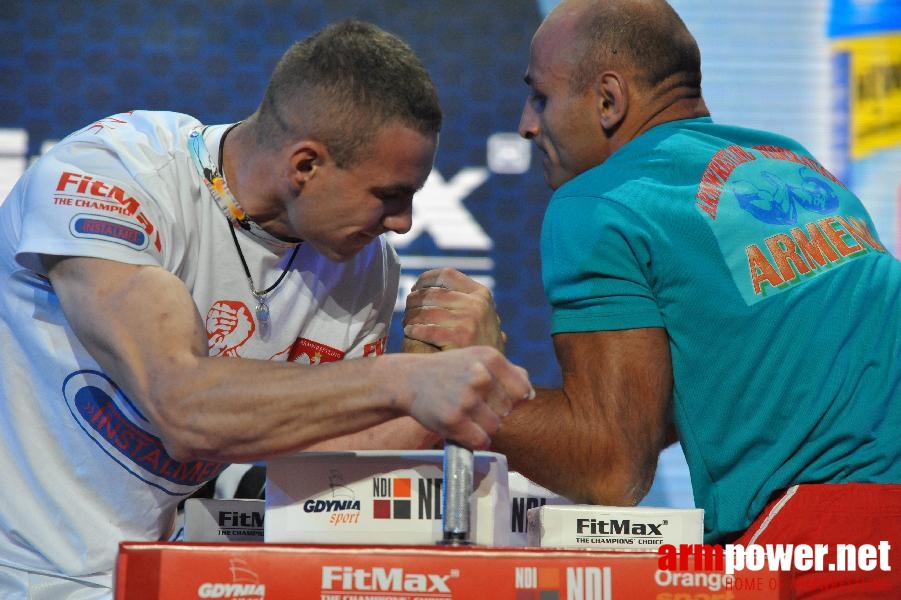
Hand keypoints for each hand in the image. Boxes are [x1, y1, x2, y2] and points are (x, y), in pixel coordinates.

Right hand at [402, 346, 533, 449]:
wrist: (409, 379)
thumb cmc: (450, 370)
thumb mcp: (478, 358)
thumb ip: (509, 372)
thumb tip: (530, 395)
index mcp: (491, 358)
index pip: (522, 391)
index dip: (511, 399)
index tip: (494, 397)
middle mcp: (481, 377)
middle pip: (508, 411)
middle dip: (494, 412)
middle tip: (472, 404)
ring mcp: (467, 399)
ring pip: (495, 427)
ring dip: (483, 427)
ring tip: (465, 414)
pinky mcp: (453, 421)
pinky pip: (481, 441)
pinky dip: (474, 440)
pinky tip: (462, 428)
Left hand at [403, 268, 506, 351]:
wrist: (491, 370)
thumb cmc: (480, 343)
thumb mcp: (481, 315)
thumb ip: (461, 299)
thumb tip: (426, 286)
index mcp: (481, 294)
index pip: (446, 275)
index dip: (425, 279)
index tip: (415, 288)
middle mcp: (476, 304)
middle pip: (431, 293)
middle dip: (414, 301)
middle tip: (407, 310)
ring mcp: (468, 321)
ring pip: (425, 312)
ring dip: (410, 316)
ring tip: (406, 322)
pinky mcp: (458, 338)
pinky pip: (426, 329)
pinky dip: (413, 329)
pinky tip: (410, 332)